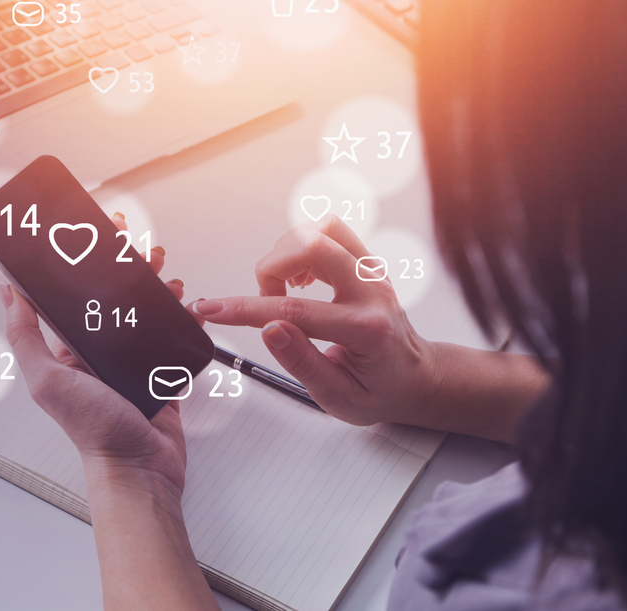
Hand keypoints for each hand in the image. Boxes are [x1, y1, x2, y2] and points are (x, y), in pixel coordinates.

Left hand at [1, 214, 190, 495]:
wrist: (140, 467)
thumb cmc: (94, 432)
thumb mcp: (47, 380)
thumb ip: (26, 338)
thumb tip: (8, 297)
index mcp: (69, 352)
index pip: (72, 297)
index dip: (81, 266)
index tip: (91, 239)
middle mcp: (98, 354)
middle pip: (113, 298)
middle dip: (126, 268)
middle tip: (138, 245)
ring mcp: (130, 362)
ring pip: (143, 312)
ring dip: (154, 286)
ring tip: (164, 268)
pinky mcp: (159, 373)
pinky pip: (170, 337)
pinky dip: (179, 317)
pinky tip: (185, 303)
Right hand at [190, 216, 435, 427]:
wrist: (415, 377)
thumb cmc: (379, 390)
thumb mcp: (338, 397)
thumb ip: (302, 362)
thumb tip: (269, 329)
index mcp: (367, 329)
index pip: (296, 311)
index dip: (245, 309)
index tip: (211, 309)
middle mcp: (372, 290)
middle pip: (313, 246)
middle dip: (271, 269)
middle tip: (266, 301)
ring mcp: (372, 271)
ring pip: (320, 230)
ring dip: (287, 254)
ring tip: (284, 289)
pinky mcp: (366, 261)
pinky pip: (330, 232)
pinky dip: (302, 247)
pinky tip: (299, 280)